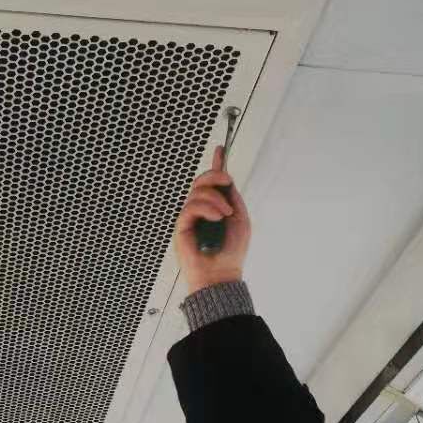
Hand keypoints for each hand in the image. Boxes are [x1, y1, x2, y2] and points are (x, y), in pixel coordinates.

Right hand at [174, 146, 250, 293]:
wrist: (221, 273)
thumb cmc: (231, 252)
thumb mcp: (240, 219)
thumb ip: (233, 199)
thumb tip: (226, 180)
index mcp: (216, 207)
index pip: (213, 183)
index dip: (216, 165)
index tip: (220, 149)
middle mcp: (201, 210)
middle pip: (202, 181)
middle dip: (215, 175)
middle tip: (227, 182)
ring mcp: (191, 218)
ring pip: (197, 192)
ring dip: (215, 199)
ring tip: (225, 214)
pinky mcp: (182, 226)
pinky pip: (191, 207)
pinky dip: (206, 209)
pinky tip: (217, 218)